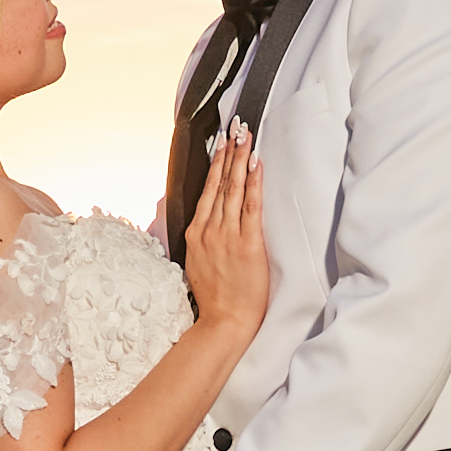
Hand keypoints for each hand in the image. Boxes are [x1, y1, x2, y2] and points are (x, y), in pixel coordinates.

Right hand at [180, 126, 274, 343]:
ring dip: (240, 161)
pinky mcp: (247, 243)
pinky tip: (255, 165)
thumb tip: (204, 225)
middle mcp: (208, 229)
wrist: (224, 321)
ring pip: (233, 189)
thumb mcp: (196, 263)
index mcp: (195, 234)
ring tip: (245, 138)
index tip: (220, 145)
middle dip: (228, 154)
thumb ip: (201, 241)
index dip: (215, 166)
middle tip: (235, 129)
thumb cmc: (216, 298)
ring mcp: (227, 235)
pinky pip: (251, 206)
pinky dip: (253, 183)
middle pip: (219, 184)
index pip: (207, 191)